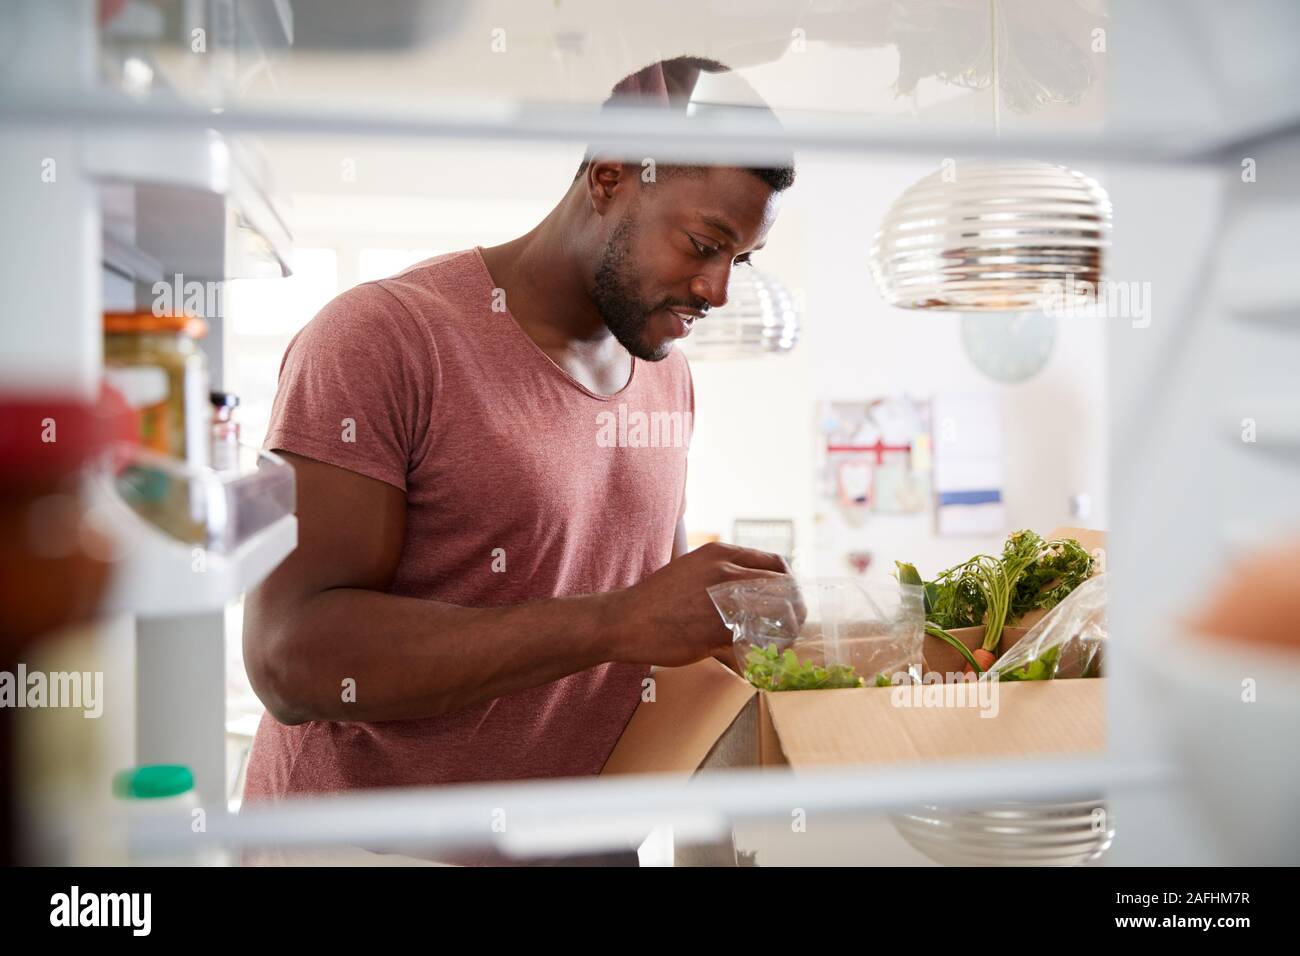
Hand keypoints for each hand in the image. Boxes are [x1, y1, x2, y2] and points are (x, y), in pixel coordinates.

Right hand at [611, 542, 792, 666]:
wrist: (625, 620)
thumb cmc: (657, 600)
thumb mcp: (693, 570)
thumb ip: (724, 576)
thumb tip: (755, 594)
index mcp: (721, 553)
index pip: (776, 564)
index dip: (788, 586)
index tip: (788, 602)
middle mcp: (727, 571)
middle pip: (784, 587)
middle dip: (795, 609)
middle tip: (792, 627)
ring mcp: (724, 599)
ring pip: (776, 614)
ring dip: (786, 631)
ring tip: (780, 644)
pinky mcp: (718, 629)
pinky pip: (756, 641)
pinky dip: (765, 652)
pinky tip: (760, 659)